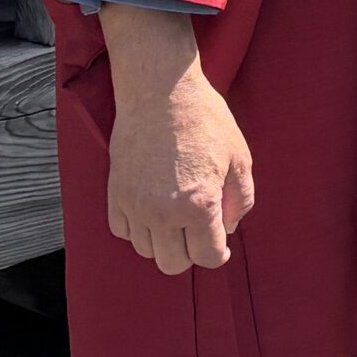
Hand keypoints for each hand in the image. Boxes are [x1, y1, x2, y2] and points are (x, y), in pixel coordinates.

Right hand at [100, 7, 254, 274]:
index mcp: (198, 205)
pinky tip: (153, 207)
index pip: (207, 257)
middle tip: (199, 230)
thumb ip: (241, 199)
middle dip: (191, 252)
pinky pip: (123, 231)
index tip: (220, 246)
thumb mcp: (239, 157)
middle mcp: (163, 213)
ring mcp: (135, 206)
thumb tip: (229, 226)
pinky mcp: (115, 195)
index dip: (218, 254)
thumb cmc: (205, 120)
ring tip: (177, 215)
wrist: (160, 92)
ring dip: (164, 241)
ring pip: (147, 251)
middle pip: (174, 264)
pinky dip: (138, 227)